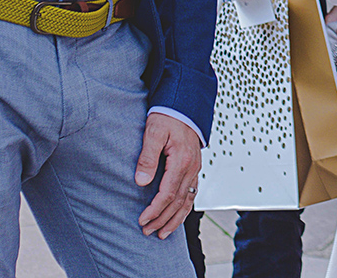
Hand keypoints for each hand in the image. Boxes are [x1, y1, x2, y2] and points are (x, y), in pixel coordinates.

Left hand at [135, 111, 200, 237]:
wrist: (184, 104)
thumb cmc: (167, 115)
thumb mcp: (153, 132)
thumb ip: (147, 157)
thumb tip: (141, 182)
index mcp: (182, 160)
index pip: (168, 193)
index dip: (155, 210)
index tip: (142, 220)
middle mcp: (192, 167)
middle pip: (178, 201)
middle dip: (163, 219)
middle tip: (148, 232)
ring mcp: (195, 168)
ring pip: (188, 200)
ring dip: (175, 219)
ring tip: (163, 233)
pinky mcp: (194, 167)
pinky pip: (193, 192)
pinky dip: (185, 208)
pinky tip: (177, 216)